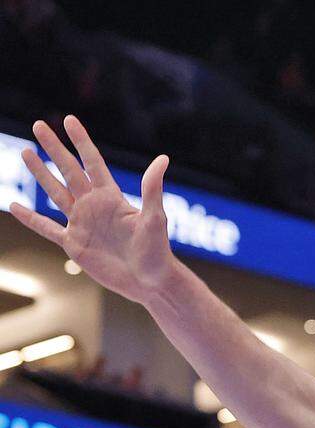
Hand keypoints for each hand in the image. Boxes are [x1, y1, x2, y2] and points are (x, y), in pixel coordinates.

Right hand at [9, 116, 176, 302]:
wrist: (150, 283)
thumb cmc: (157, 252)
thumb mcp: (155, 218)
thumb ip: (152, 189)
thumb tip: (163, 159)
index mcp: (111, 197)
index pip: (92, 162)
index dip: (81, 141)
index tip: (69, 120)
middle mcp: (94, 206)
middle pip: (69, 171)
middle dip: (54, 148)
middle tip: (39, 125)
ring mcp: (82, 224)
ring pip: (56, 193)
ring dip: (41, 173)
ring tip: (26, 153)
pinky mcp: (74, 244)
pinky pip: (47, 228)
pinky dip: (31, 219)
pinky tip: (14, 206)